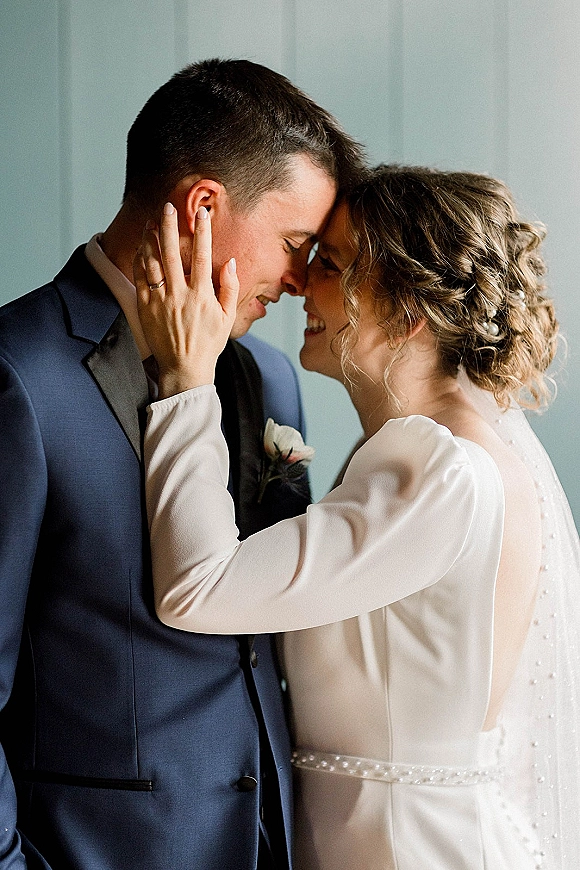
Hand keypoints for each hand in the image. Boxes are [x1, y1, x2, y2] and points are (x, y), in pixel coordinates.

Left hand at [134, 203, 238, 397]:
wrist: (184, 367)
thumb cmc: (208, 343)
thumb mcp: (227, 318)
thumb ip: (229, 288)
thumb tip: (230, 262)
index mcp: (201, 295)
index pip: (202, 256)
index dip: (202, 232)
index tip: (202, 214)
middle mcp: (179, 294)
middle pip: (172, 252)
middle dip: (170, 226)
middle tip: (168, 207)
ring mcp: (160, 300)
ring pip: (153, 262)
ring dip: (151, 240)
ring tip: (151, 222)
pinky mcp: (146, 307)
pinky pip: (141, 278)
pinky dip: (141, 260)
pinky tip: (142, 248)